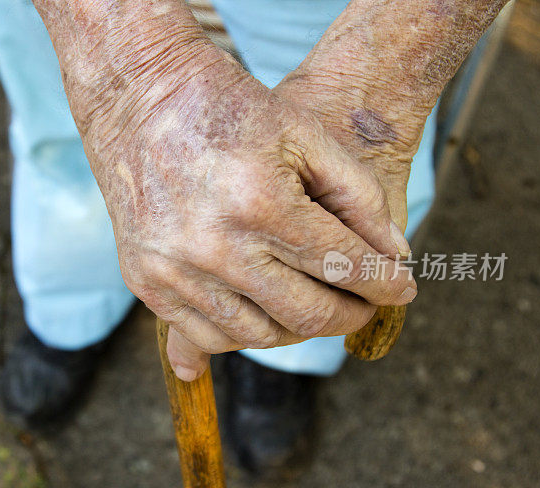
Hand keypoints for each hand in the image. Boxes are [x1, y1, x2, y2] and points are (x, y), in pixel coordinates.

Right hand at [71, 41, 416, 380]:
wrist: (137, 100)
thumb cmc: (227, 109)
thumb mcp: (304, 132)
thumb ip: (358, 196)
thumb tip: (394, 257)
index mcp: (260, 203)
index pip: (344, 267)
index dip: (386, 284)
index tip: (403, 290)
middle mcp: (214, 247)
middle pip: (306, 314)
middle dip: (351, 315)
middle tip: (364, 305)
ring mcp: (174, 270)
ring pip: (258, 336)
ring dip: (299, 329)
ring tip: (314, 304)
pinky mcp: (146, 281)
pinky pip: (206, 336)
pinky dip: (245, 333)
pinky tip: (265, 312)